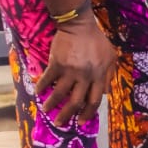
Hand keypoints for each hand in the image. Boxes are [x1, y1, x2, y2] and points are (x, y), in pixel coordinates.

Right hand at [36, 10, 115, 126]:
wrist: (79, 25)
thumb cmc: (96, 40)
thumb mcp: (110, 57)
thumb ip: (109, 75)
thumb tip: (106, 92)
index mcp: (99, 76)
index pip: (94, 100)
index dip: (88, 113)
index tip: (82, 122)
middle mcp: (85, 76)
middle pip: (76, 101)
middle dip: (67, 114)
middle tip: (60, 122)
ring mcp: (70, 70)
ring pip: (60, 93)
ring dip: (51, 103)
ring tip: (45, 110)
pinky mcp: (57, 63)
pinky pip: (48, 79)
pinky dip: (42, 86)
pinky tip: (37, 91)